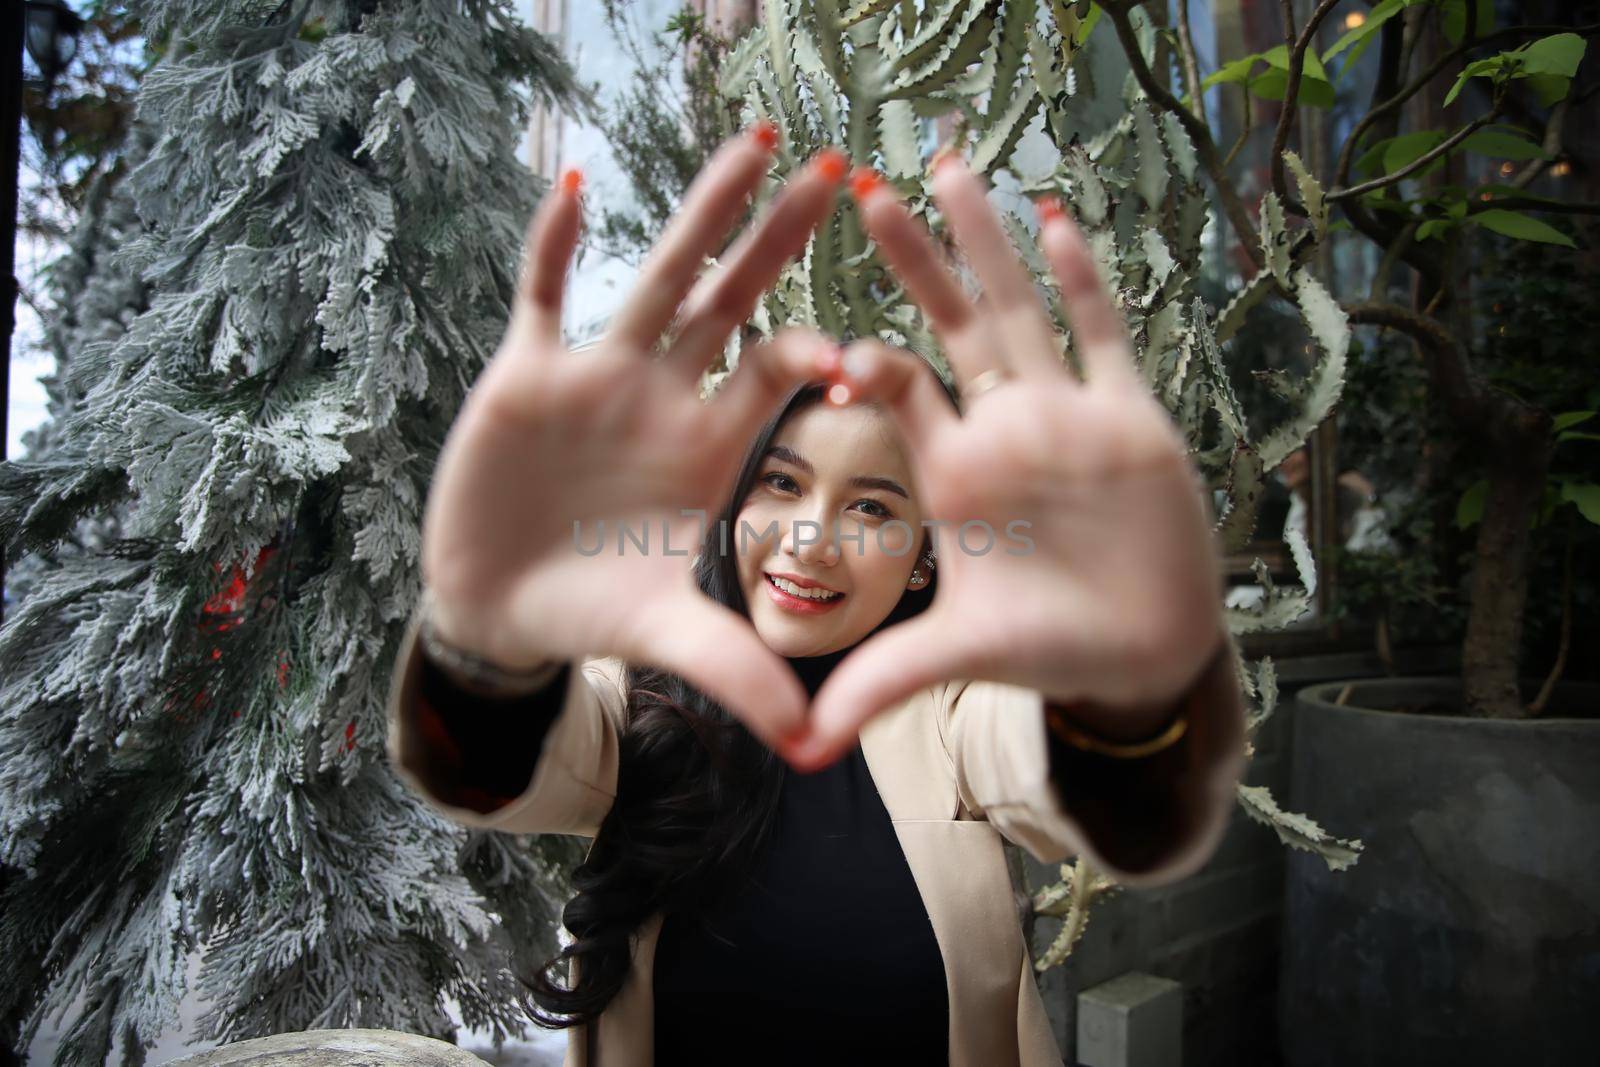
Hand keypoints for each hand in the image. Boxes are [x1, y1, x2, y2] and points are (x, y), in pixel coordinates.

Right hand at [421, 125, 848, 750]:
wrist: (500, 609)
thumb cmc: (594, 614)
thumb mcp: (670, 639)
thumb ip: (740, 674)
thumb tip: (816, 743)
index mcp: (713, 447)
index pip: (780, 377)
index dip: (817, 358)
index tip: (856, 356)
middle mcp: (668, 396)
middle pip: (735, 299)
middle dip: (781, 238)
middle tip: (838, 172)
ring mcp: (600, 376)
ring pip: (657, 274)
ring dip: (699, 211)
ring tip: (751, 142)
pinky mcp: (528, 374)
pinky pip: (540, 293)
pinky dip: (550, 242)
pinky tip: (569, 180)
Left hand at [783, 157, 1225, 768]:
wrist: (1140, 652)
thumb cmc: (1044, 647)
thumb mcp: (956, 659)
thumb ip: (878, 687)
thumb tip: (795, 748)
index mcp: (951, 471)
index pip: (895, 392)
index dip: (860, 359)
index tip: (825, 338)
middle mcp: (1001, 428)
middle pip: (949, 326)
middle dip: (912, 260)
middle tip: (862, 188)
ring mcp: (1066, 416)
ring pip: (1022, 311)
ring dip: (990, 245)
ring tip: (955, 167)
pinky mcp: (1131, 420)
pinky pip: (1105, 339)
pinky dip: (1087, 285)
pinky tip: (1060, 222)